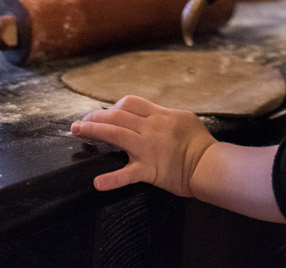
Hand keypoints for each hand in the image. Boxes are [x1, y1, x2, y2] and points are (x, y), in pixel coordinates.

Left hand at [72, 96, 215, 195]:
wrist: (208, 164)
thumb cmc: (200, 142)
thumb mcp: (184, 118)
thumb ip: (164, 116)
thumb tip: (151, 116)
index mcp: (159, 115)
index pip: (130, 103)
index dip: (114, 107)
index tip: (106, 113)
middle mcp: (150, 128)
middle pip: (117, 116)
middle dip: (95, 116)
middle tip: (81, 121)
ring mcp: (147, 149)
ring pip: (115, 134)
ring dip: (93, 131)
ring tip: (78, 131)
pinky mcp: (148, 170)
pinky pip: (126, 175)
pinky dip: (111, 179)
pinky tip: (97, 182)